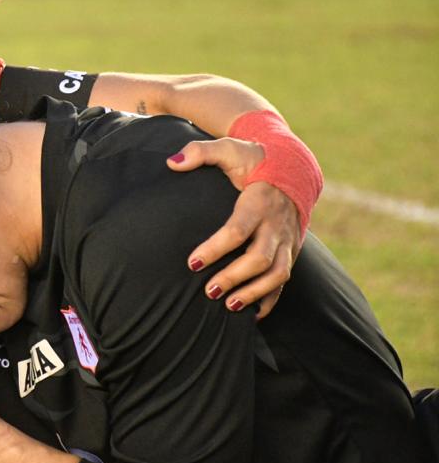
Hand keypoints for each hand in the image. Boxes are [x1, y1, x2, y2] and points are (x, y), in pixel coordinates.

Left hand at [168, 139, 299, 319]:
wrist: (291, 167)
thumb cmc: (253, 159)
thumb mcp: (229, 148)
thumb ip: (200, 152)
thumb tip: (172, 162)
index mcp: (259, 201)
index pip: (238, 229)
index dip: (215, 248)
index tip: (192, 263)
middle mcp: (277, 223)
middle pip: (260, 257)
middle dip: (235, 277)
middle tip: (209, 291)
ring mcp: (287, 239)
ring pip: (278, 273)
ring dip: (255, 292)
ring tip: (228, 305)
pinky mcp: (291, 249)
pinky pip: (285, 279)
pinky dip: (271, 298)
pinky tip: (253, 314)